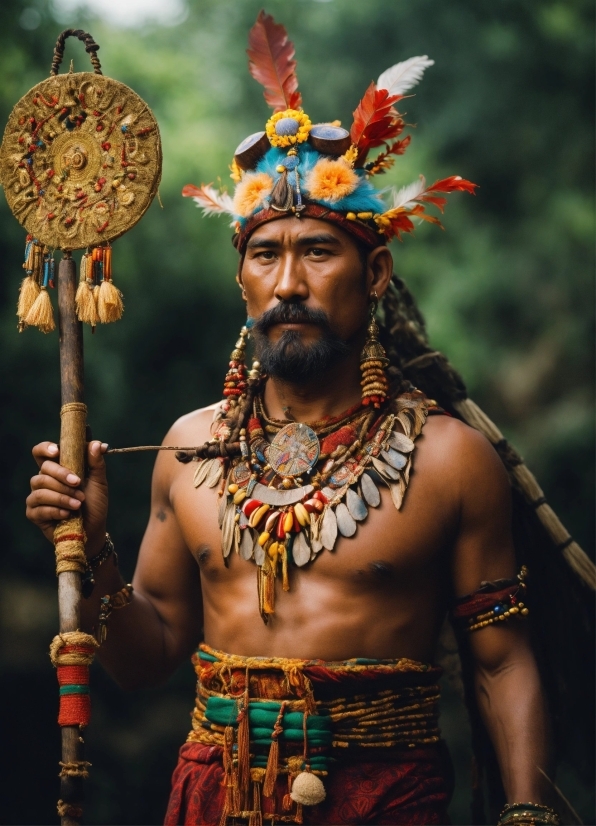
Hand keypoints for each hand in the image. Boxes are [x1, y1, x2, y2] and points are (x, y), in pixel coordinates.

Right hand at [27, 440, 108, 555]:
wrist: (94, 529)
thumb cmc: (95, 504)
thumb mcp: (99, 482)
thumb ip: (97, 463)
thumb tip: (98, 444)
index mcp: (58, 469)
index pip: (42, 453)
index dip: (45, 448)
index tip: (57, 451)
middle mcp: (44, 481)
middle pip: (43, 469)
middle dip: (62, 475)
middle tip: (78, 483)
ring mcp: (37, 497)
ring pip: (40, 488)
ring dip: (62, 495)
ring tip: (78, 503)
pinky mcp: (34, 514)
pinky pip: (39, 507)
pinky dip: (55, 509)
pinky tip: (67, 513)